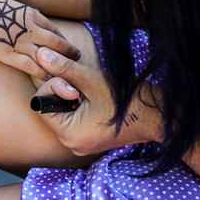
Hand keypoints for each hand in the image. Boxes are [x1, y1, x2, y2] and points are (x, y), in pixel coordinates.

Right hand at [0, 0, 79, 80]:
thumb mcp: (12, 6)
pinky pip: (30, 66)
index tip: (68, 44)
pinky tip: (49, 78)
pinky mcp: (9, 54)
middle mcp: (30, 29)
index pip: (53, 28)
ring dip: (59, 64)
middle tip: (78, 57)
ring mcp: (21, 43)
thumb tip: (33, 18)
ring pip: (47, 56)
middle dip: (69, 50)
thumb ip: (24, 14)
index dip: (62, 38)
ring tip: (68, 72)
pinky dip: (42, 72)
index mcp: (31, 15)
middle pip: (56, 42)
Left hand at [30, 46, 161, 156]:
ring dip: (71, 97)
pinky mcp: (90, 140)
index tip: (75, 84)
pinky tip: (95, 100)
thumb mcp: (91, 79)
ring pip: (62, 113)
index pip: (41, 104)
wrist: (159, 117)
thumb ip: (63, 68)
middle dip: (62, 91)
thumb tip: (40, 55)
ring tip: (91, 92)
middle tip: (83, 86)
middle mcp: (71, 144)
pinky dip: (79, 106)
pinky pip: (73, 120)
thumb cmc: (127, 98)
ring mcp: (81, 144)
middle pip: (50, 109)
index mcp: (69, 134)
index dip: (53, 86)